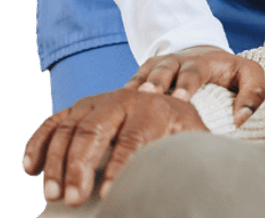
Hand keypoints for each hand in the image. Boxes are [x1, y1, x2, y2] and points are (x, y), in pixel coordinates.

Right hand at [22, 88, 206, 206]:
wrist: (165, 96)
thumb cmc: (178, 126)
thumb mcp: (192, 132)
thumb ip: (195, 147)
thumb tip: (203, 168)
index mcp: (153, 107)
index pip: (133, 138)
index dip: (120, 166)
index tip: (110, 194)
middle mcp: (122, 99)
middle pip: (96, 130)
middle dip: (81, 166)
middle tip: (74, 199)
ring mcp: (96, 102)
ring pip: (70, 128)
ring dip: (57, 162)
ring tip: (54, 195)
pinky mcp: (77, 108)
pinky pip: (53, 123)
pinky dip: (38, 143)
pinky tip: (30, 169)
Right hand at [124, 46, 264, 126]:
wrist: (203, 56)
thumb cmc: (228, 73)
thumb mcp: (248, 75)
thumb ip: (254, 92)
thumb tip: (241, 118)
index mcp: (204, 61)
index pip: (196, 70)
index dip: (188, 83)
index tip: (181, 98)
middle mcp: (177, 61)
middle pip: (165, 69)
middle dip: (158, 82)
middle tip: (150, 96)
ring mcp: (157, 67)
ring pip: (144, 75)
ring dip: (137, 88)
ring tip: (129, 102)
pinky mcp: (142, 76)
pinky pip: (129, 84)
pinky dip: (122, 96)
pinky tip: (113, 109)